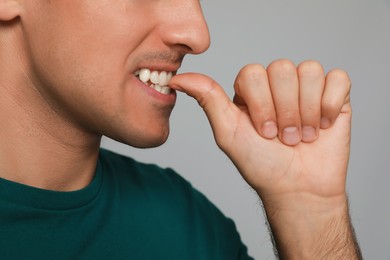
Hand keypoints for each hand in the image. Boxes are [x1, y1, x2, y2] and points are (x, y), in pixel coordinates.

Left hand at [169, 59, 360, 257]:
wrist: (299, 189)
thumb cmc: (262, 165)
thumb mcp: (229, 134)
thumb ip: (208, 100)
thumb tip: (177, 79)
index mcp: (252, 90)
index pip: (253, 73)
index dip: (261, 104)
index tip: (264, 134)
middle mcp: (278, 84)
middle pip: (282, 69)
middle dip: (284, 111)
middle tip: (284, 138)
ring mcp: (306, 88)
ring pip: (308, 71)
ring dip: (306, 112)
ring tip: (304, 136)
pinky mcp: (334, 95)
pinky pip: (336, 78)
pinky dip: (330, 105)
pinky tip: (323, 125)